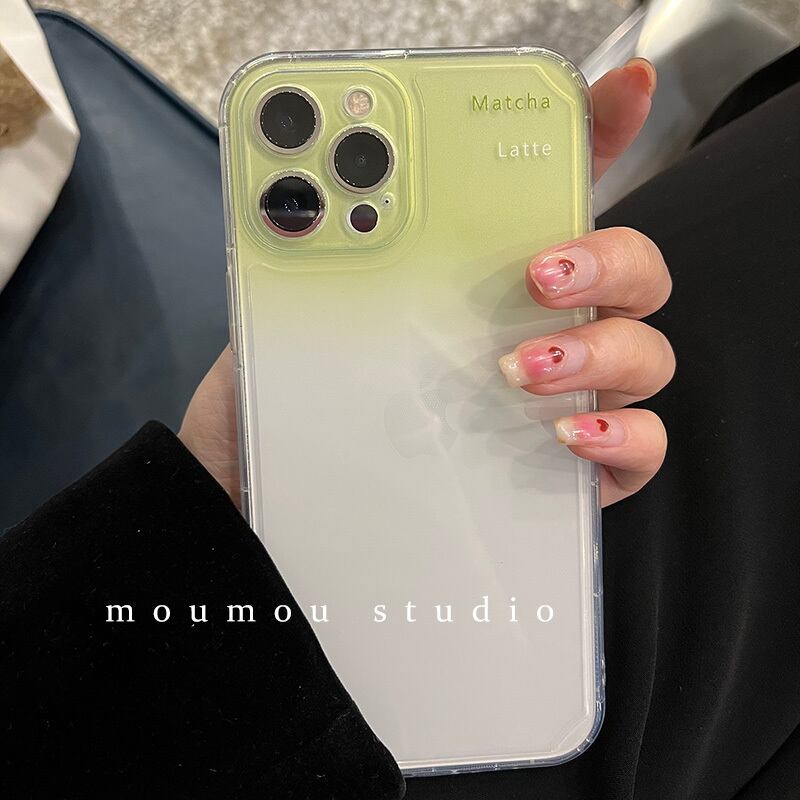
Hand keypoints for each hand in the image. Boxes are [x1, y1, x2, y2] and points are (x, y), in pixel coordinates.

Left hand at [179, 58, 668, 507]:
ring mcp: (569, 399)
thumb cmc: (307, 405)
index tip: (624, 90)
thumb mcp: (305, 318)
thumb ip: (321, 262)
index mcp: (493, 280)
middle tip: (539, 273)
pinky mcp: (577, 473)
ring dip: (600, 349)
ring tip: (520, 368)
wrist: (287, 498)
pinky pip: (641, 448)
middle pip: (633, 271)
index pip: (560, 196)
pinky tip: (567, 434)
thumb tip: (306, 200)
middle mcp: (545, 330)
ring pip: (646, 353)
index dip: (602, 137)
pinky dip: (621, 436)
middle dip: (606, 258)